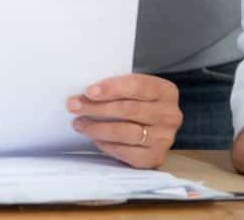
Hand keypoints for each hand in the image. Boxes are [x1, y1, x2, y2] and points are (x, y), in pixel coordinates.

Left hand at [67, 74, 181, 167]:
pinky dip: (108, 145)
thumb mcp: (129, 88)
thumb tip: (84, 94)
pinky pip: (128, 152)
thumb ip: (114, 88)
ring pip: (127, 132)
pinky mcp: (155, 157)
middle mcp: (170, 115)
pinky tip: (95, 139)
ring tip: (79, 124)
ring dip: (98, 128)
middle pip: (130, 110)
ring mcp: (165, 138)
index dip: (112, 88)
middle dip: (97, 108)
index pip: (138, 86)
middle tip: (73, 106)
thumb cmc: (134, 101)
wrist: (150, 125)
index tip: (89, 91)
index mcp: (165, 91)